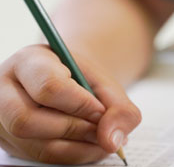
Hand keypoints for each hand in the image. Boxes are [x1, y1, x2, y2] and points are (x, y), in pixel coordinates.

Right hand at [0, 45, 140, 163]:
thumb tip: (112, 142)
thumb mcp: (105, 83)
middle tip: (101, 129)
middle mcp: (5, 90)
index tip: (100, 110)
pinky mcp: (10, 143)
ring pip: (34, 146)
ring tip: (101, 138)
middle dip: (74, 129)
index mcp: (29, 61)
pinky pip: (41, 159)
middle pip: (27, 121)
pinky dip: (74, 156)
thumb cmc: (83, 80)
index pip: (47, 86)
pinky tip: (90, 145)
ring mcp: (2, 120)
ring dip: (78, 147)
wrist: (68, 83)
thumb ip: (118, 108)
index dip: (79, 104)